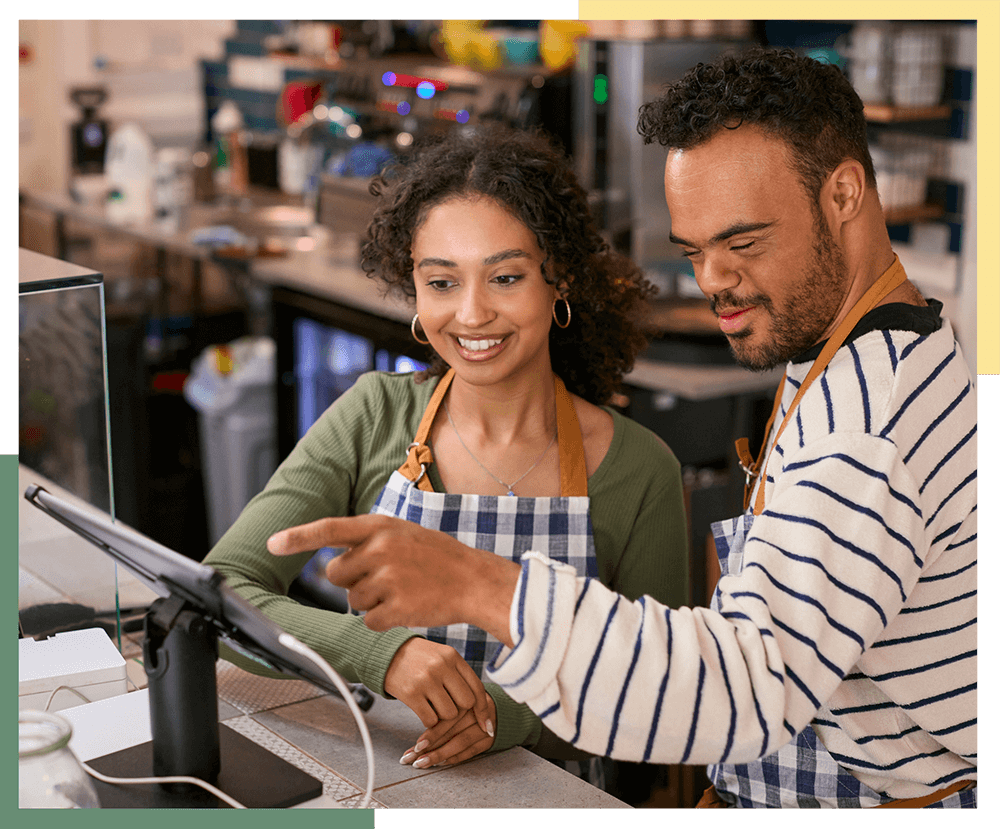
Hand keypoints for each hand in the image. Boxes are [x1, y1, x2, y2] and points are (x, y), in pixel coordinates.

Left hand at [267, 514, 518, 644]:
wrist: (475, 580)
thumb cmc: (437, 557)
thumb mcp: (403, 533)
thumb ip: (369, 541)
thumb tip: (332, 563)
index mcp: (381, 527)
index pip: (329, 529)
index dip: (298, 537)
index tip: (272, 543)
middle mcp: (381, 550)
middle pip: (335, 574)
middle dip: (350, 580)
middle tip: (381, 578)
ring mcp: (389, 579)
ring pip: (351, 600)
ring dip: (369, 601)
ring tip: (401, 590)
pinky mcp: (396, 609)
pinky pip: (368, 621)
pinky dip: (381, 620)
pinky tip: (405, 608)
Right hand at [384, 637, 491, 733]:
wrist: (387, 653)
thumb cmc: (419, 658)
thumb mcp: (442, 656)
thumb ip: (459, 674)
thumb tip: (479, 704)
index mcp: (452, 656)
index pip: (476, 687)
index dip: (483, 709)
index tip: (485, 724)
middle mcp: (441, 666)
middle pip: (466, 703)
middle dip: (460, 710)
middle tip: (448, 708)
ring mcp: (426, 680)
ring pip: (449, 714)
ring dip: (442, 717)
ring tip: (432, 705)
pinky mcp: (411, 693)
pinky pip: (430, 720)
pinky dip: (429, 721)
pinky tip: (423, 710)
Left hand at [400, 693, 497, 769]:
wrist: (500, 707)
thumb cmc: (469, 702)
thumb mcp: (456, 696)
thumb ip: (440, 707)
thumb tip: (417, 725)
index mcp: (466, 697)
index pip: (446, 718)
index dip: (431, 733)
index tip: (415, 746)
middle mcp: (476, 711)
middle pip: (451, 731)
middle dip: (429, 747)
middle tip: (412, 758)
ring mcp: (485, 726)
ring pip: (460, 742)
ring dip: (440, 755)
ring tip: (422, 763)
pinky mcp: (489, 739)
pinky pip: (470, 751)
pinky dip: (455, 758)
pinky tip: (440, 763)